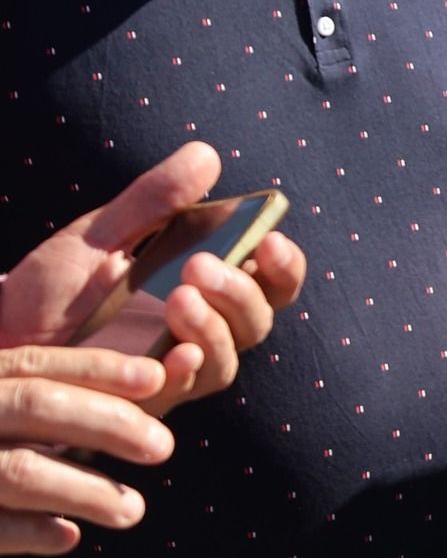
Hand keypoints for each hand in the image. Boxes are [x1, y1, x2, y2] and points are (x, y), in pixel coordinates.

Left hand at [0, 142, 306, 415]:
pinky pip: (180, 395)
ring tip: (179, 299)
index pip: (270, 282)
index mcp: (204, 288)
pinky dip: (186, 372)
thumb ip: (154, 200)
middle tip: (200, 266)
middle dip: (240, 292)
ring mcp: (174, 371)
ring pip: (227, 359)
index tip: (270, 241)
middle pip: (257, 320)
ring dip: (214, 328)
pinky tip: (176, 356)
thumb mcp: (100, 235)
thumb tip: (206, 154)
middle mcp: (201, 332)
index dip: (283, 266)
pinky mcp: (143, 404)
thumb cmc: (53, 290)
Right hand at [0, 343, 175, 553]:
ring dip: (82, 489)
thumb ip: (44, 400)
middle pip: (34, 405)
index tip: (157, 378)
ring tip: (133, 509)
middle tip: (164, 447)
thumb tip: (150, 384)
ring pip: (17, 470)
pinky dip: (28, 532)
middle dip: (106, 423)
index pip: (34, 365)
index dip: (98, 369)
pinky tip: (68, 537)